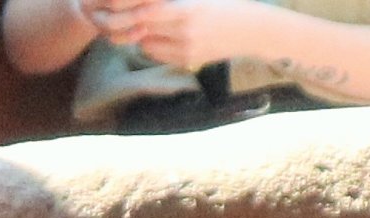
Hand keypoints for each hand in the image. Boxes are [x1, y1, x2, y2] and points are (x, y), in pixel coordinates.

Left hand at [79, 0, 258, 68]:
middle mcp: (185, 30)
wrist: (253, 29)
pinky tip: (162, 37)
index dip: (129, 9)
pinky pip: (160, 55)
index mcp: (188, 8)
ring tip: (145, 26)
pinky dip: (154, 46)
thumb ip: (174, 2)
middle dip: (129, 25)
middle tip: (119, 18)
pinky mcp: (189, 60)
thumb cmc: (227, 5)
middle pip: (143, 29)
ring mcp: (186, 48)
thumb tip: (147, 3)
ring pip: (148, 44)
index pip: (147, 10)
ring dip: (141, 36)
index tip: (116, 6)